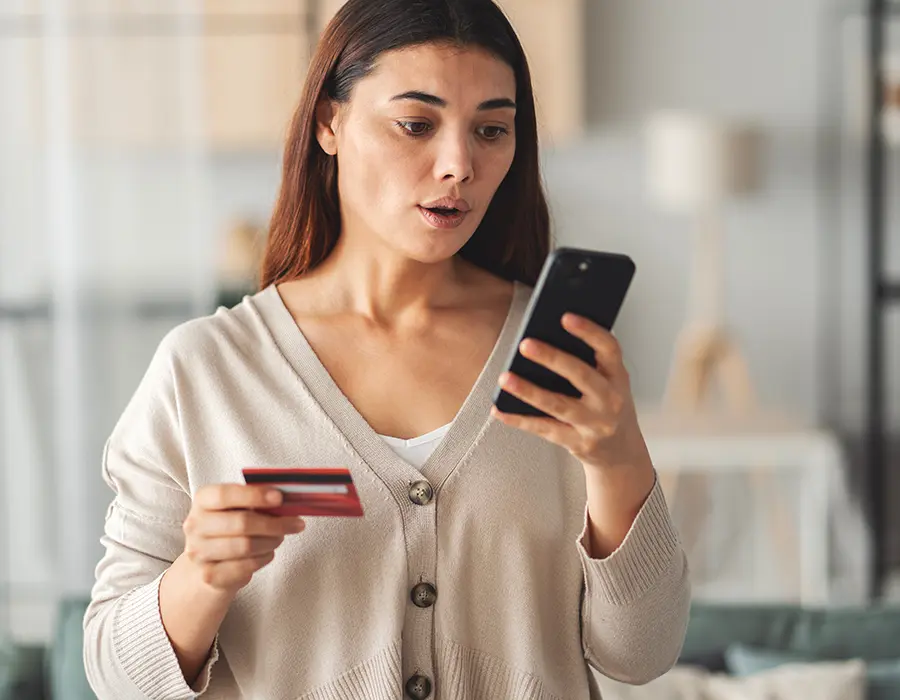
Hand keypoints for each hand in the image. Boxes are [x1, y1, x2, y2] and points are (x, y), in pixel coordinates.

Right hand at [182, 484, 305, 593]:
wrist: (207, 563)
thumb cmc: (229, 527)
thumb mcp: (238, 507)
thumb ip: (257, 500)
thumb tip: (289, 499)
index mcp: (202, 500)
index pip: (225, 495)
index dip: (254, 495)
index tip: (279, 498)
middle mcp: (195, 525)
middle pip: (241, 523)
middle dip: (274, 523)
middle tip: (295, 523)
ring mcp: (199, 552)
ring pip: (246, 546)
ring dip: (271, 541)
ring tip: (279, 538)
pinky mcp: (209, 575)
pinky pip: (246, 566)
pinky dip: (263, 558)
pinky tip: (267, 552)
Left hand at [490, 313, 649, 472]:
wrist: (621, 452)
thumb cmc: (607, 406)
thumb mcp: (608, 382)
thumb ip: (586, 362)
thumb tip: (544, 338)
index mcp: (617, 377)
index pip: (608, 348)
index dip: (589, 331)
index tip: (565, 317)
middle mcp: (610, 400)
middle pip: (581, 375)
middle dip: (552, 358)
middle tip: (526, 344)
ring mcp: (595, 424)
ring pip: (558, 405)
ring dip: (529, 391)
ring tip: (506, 378)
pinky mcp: (579, 443)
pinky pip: (545, 429)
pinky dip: (519, 420)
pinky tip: (500, 409)